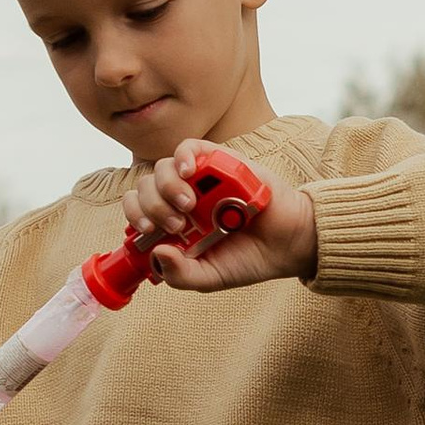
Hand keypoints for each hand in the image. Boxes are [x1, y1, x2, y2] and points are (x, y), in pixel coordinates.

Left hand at [122, 152, 318, 293]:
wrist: (289, 243)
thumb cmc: (249, 259)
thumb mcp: (209, 277)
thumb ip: (181, 275)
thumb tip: (157, 252)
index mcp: (174, 224)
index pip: (138, 210)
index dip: (135, 216)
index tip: (149, 231)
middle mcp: (182, 198)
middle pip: (145, 188)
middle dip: (153, 206)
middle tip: (178, 224)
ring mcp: (200, 179)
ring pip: (162, 168)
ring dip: (167, 187)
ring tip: (190, 206)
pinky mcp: (220, 161)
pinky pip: (189, 147)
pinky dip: (182, 156)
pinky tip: (189, 172)